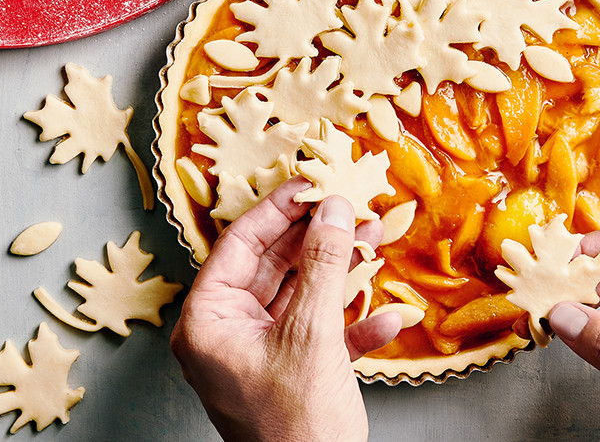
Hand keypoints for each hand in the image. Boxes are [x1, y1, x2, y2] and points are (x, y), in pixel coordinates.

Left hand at [170, 177, 400, 441]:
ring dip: (341, 270)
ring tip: (373, 239)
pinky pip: (321, 329)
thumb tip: (332, 208)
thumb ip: (322, 264)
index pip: (239, 244)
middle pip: (274, 263)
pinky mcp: (294, 367)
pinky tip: (389, 315)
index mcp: (210, 323)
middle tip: (347, 206)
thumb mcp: (311, 334)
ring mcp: (263, 350)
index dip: (277, 209)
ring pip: (302, 290)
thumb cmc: (298, 428)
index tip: (309, 182)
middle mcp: (231, 332)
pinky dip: (354, 321)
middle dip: (317, 236)